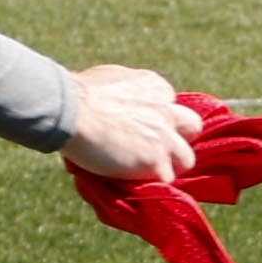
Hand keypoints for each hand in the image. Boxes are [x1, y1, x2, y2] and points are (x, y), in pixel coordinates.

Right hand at [59, 63, 197, 186]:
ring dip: (170, 165)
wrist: (69, 110)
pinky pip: (166, 179)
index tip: (140, 125)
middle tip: (156, 147)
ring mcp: (164, 137)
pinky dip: (152, 183)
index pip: (170, 104)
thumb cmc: (77, 94)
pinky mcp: (155, 161)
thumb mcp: (108, 79)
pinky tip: (135, 183)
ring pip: (186, 158)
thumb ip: (124, 92)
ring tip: (147, 172)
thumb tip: (114, 102)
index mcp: (155, 86)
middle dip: (178, 137)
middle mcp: (167, 109)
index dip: (156, 117)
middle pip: (191, 127)